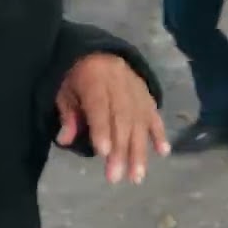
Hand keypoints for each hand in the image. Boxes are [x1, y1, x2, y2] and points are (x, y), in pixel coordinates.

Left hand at [55, 53, 168, 184]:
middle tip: (117, 177)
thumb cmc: (75, 75)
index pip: (100, 105)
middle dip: (121, 149)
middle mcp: (120, 82)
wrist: (95, 51)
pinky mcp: (147, 94)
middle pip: (122, 117)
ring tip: (137, 175)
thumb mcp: (63, 90)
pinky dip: (160, 134)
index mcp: (95, 77)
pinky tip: (163, 152)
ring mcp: (137, 88)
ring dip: (140, 150)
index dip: (102, 128)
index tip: (104, 153)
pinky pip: (154, 114)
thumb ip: (68, 114)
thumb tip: (66, 140)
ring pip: (140, 120)